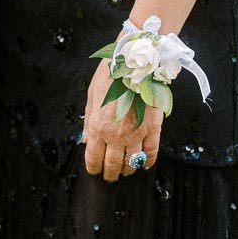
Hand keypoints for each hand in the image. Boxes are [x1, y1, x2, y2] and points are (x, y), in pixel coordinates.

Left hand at [82, 60, 162, 181]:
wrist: (133, 61)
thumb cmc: (109, 76)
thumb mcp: (91, 96)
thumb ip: (88, 121)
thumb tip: (85, 141)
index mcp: (98, 127)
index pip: (94, 158)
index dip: (93, 168)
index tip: (94, 172)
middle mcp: (116, 134)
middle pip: (112, 165)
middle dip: (110, 174)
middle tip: (110, 177)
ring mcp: (136, 133)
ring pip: (131, 162)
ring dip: (127, 170)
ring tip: (125, 172)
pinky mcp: (152, 129)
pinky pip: (151, 153)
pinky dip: (148, 162)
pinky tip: (144, 164)